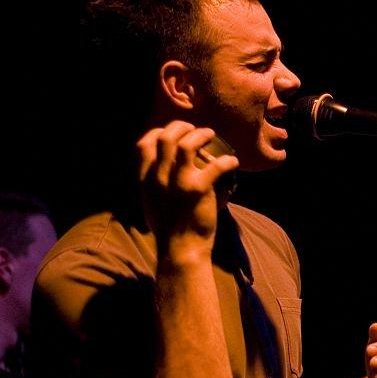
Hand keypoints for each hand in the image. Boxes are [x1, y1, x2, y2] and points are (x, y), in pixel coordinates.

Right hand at [136, 121, 238, 260]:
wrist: (181, 250)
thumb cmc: (169, 229)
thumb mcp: (151, 204)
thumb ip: (154, 185)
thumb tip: (162, 169)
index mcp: (145, 180)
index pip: (144, 145)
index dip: (157, 133)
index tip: (169, 132)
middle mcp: (158, 178)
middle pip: (165, 138)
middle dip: (180, 127)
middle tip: (193, 129)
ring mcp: (177, 183)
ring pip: (186, 144)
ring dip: (200, 135)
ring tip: (210, 134)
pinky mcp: (197, 190)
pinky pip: (215, 165)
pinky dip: (227, 160)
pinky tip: (232, 161)